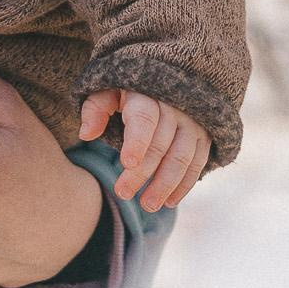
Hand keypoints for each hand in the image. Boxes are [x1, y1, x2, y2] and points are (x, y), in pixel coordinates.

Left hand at [77, 88, 209, 210]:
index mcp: (147, 93)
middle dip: (143, 173)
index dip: (137, 141)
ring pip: (182, 156)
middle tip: (122, 194)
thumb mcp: (107, 91)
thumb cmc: (126, 91)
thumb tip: (86, 134)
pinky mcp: (203, 134)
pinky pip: (198, 162)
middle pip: (160, 144)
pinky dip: (185, 184)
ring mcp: (191, 121)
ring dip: (166, 184)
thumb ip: (95, 109)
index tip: (126, 163)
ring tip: (148, 205)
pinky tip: (169, 201)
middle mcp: (174, 106)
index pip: (144, 119)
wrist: (164, 82)